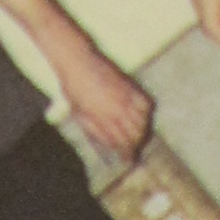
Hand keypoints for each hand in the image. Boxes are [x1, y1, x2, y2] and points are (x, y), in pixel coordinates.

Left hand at [54, 39, 152, 159]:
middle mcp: (116, 110)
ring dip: (143, 129)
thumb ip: (94, 130)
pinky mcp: (127, 84)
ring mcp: (123, 96)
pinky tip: (142, 114)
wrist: (77, 60)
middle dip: (137, 144)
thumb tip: (109, 145)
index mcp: (102, 120)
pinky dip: (146, 111)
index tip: (128, 159)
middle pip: (135, 134)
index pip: (121, 143)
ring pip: (143, 120)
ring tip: (140, 133)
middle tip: (136, 148)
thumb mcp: (79, 114)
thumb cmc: (73, 87)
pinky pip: (145, 102)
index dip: (127, 154)